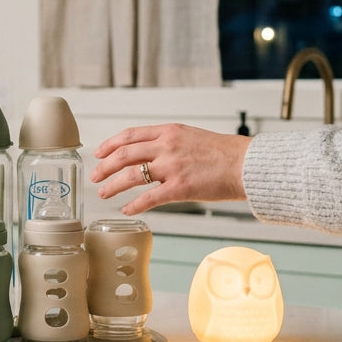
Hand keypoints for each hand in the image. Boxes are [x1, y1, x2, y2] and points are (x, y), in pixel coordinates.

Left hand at [90, 123, 250, 214]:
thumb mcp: (192, 137)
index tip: (99, 152)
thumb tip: (152, 154)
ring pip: (131, 175)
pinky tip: (127, 209)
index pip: (130, 135)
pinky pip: (149, 197)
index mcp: (169, 131)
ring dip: (113, 185)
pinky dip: (134, 204)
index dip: (110, 144)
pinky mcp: (180, 187)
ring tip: (103, 193)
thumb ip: (170, 143)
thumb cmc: (225, 153)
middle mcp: (167, 146)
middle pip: (124, 154)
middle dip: (105, 166)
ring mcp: (172, 166)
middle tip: (95, 176)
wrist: (247, 163)